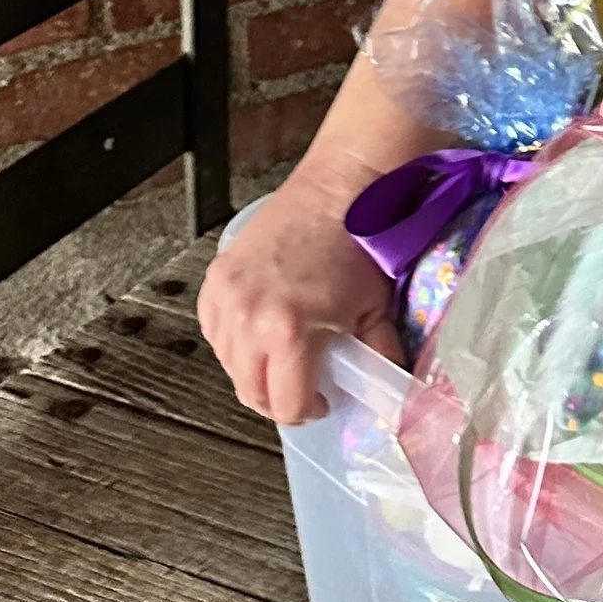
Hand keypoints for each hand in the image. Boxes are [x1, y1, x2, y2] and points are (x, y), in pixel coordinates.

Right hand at [198, 173, 404, 425]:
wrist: (338, 190)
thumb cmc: (359, 245)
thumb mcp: (375, 311)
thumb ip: (378, 357)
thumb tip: (387, 391)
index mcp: (287, 332)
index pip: (284, 403)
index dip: (307, 410)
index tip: (321, 403)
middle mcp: (247, 319)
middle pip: (250, 391)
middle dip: (278, 400)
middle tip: (302, 391)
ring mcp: (226, 298)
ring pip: (229, 364)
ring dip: (254, 372)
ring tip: (284, 361)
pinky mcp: (215, 281)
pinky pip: (216, 331)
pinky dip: (235, 341)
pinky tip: (262, 333)